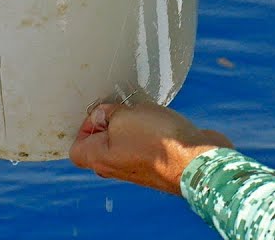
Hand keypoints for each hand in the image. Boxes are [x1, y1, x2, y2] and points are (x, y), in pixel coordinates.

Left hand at [69, 101, 232, 195]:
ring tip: (144, 112)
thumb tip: (102, 115)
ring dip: (132, 124)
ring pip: (125, 142)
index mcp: (100, 159)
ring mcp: (138, 167)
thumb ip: (108, 113)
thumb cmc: (158, 141)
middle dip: (110, 122)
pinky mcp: (158, 163)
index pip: (77, 147)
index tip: (102, 111)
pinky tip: (160, 120)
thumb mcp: (124, 116)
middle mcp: (116, 167)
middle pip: (101, 144)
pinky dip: (150, 130)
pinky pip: (146, 143)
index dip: (85, 125)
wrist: (197, 161)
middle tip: (122, 107)